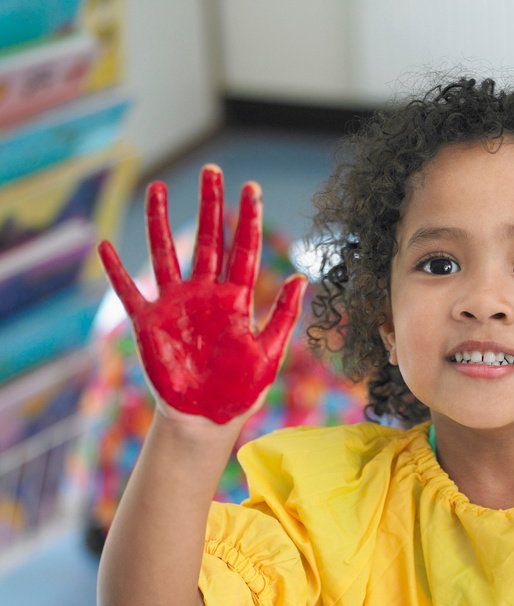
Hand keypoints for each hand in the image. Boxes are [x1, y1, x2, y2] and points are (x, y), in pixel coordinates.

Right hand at [97, 164, 305, 423]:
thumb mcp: (269, 355)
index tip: (252, 187)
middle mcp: (205, 295)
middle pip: (208, 240)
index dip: (248, 219)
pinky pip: (129, 291)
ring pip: (166, 254)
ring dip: (161, 222)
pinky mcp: (149, 323)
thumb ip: (282, 317)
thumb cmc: (241, 391)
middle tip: (212, 170)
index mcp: (236, 301)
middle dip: (211, 205)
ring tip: (158, 189)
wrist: (206, 420)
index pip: (244, 250)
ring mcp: (175, 305)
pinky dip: (117, 271)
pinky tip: (106, 246)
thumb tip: (300, 279)